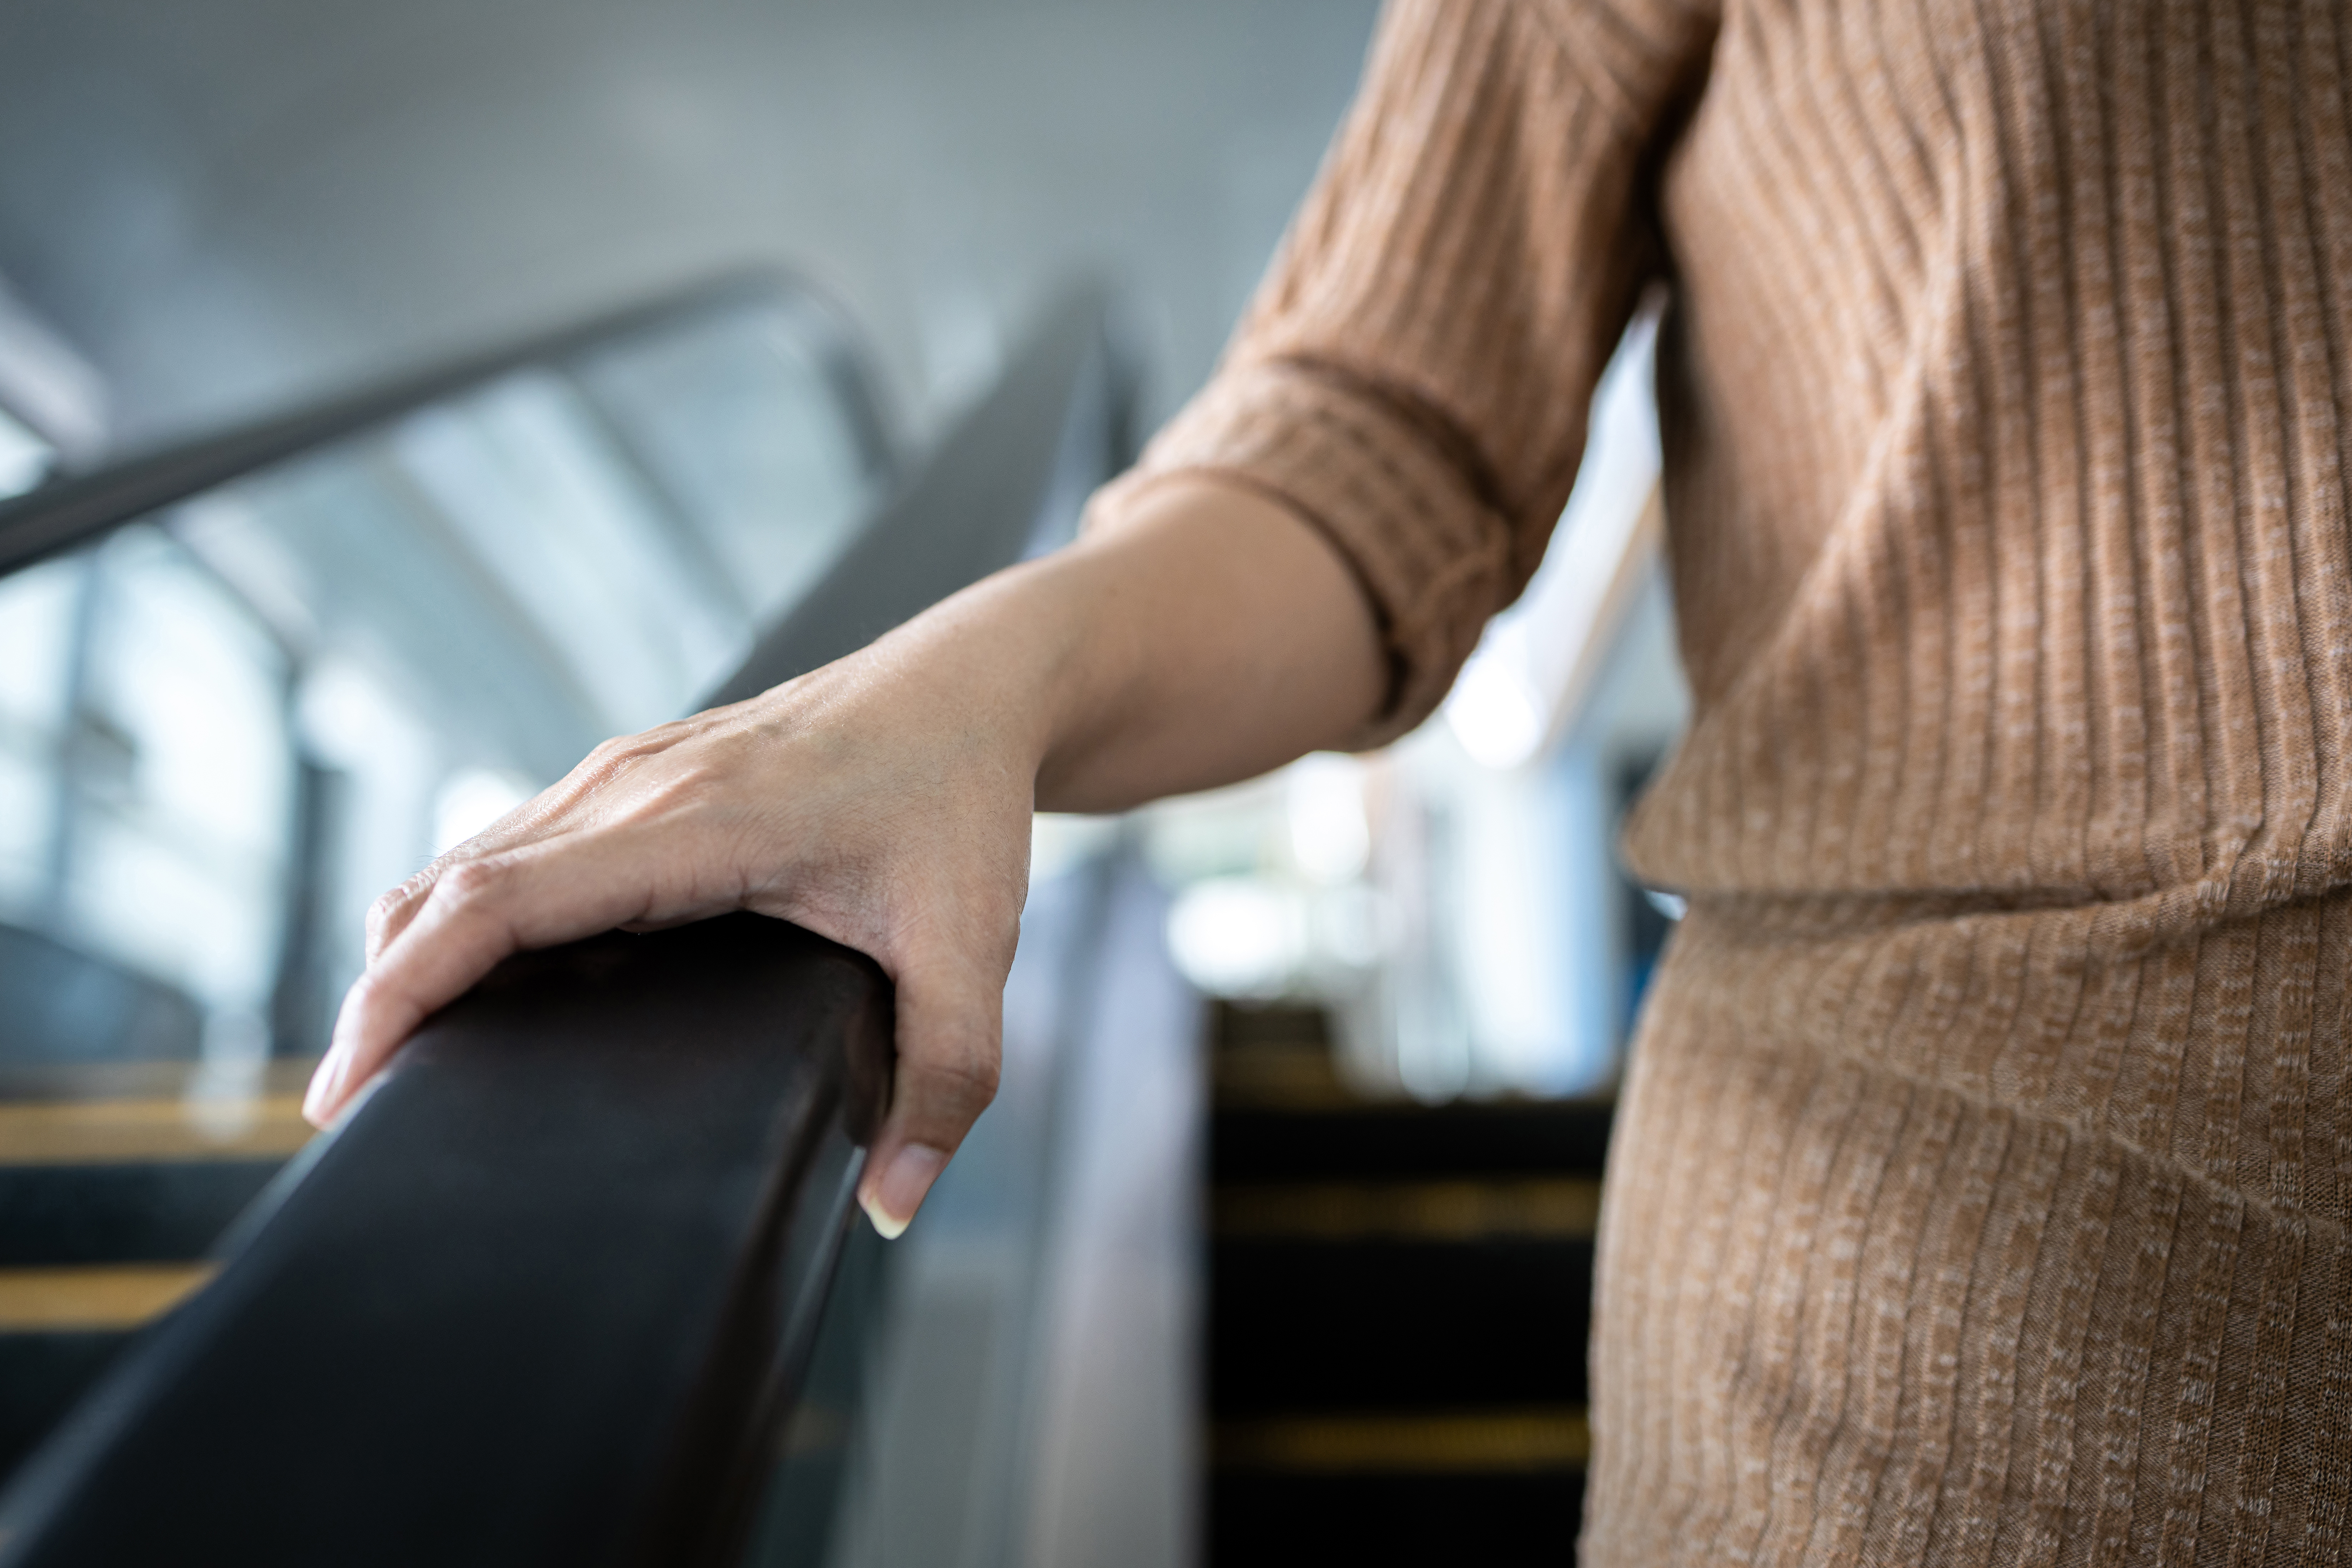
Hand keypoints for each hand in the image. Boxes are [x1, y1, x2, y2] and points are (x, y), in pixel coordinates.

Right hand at [304, 576, 1051, 1236]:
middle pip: (452, 886)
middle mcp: (635, 784)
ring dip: (413, 946)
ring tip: (383, 1053)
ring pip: (471, 857)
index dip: (407, 990)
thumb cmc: (962, 795)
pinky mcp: (639, 772)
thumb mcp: (972, 944)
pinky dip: (463, 907)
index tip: (352, 1077)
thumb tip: (895, 1201)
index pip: (497, 903)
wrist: (973, 682)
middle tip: (347, 1104)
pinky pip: (517, 841)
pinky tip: (460, 972)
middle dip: (383, 992)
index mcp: (694, 821)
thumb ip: (945, 1077)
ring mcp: (628, 769)